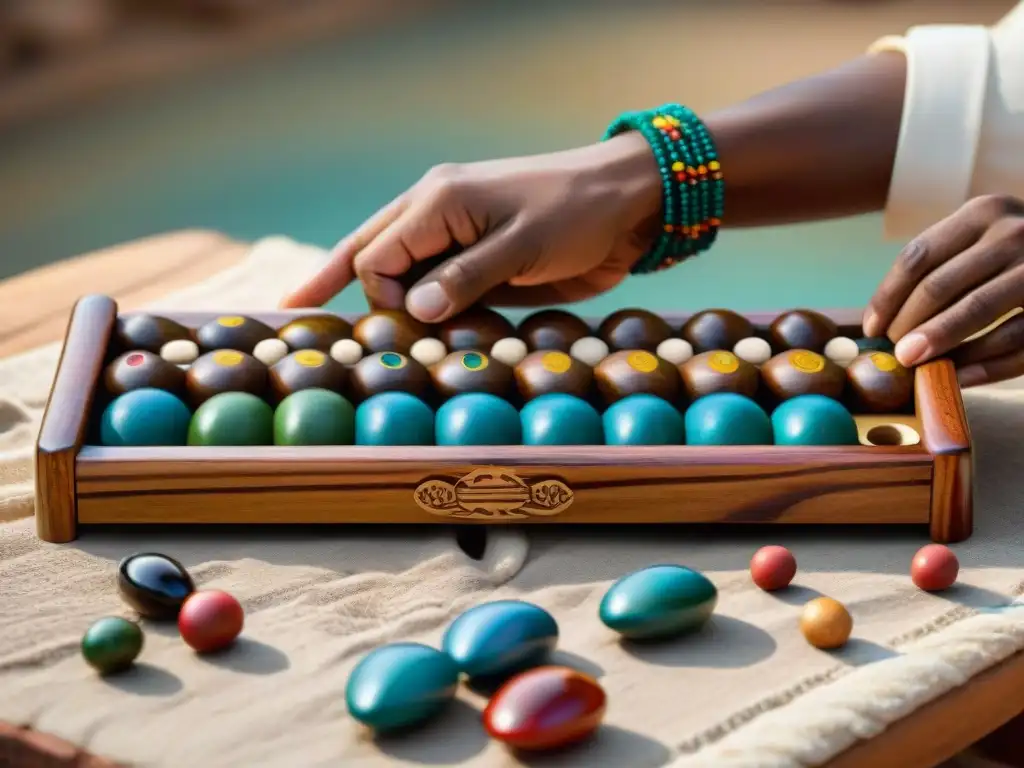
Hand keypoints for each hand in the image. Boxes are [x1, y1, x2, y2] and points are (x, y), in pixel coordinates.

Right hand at [279, 134, 662, 321]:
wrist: (628, 203)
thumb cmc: (577, 211)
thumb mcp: (523, 244)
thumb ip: (466, 276)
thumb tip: (413, 311)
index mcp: (437, 201)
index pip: (377, 256)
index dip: (378, 297)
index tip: (400, 330)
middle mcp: (436, 217)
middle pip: (371, 256)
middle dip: (336, 285)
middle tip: (297, 314)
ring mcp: (458, 241)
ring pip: (403, 277)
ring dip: (392, 308)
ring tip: (367, 343)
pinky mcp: (482, 264)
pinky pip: (441, 292)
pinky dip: (430, 315)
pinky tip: (421, 338)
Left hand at [863, 194, 1023, 386]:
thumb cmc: (1020, 252)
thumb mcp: (986, 237)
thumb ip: (942, 265)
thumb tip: (882, 322)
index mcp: (984, 212)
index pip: (917, 258)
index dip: (887, 297)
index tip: (873, 328)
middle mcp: (1014, 232)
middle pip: (939, 286)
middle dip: (908, 325)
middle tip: (895, 354)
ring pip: (974, 311)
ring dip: (939, 344)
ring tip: (916, 365)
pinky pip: (1016, 339)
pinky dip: (983, 364)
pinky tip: (958, 378)